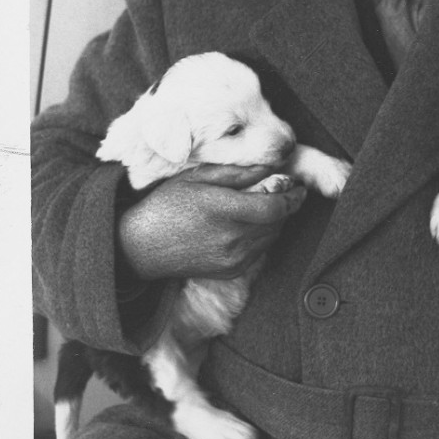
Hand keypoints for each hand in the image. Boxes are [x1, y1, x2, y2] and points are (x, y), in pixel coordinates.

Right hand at [117, 164, 306, 280]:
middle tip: (285, 191)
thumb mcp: (199, 178)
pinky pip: (259, 252)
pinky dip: (262, 237)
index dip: (293, 196)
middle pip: (278, 223)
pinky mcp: (230, 271)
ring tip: (265, 206)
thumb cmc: (166, 206)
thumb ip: (238, 174)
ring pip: (272, 238)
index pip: (275, 207)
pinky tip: (248, 225)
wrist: (140, 248)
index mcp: (224, 210)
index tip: (298, 186)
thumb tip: (270, 167)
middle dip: (287, 206)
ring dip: (275, 221)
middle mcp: (232, 238)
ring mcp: (233, 258)